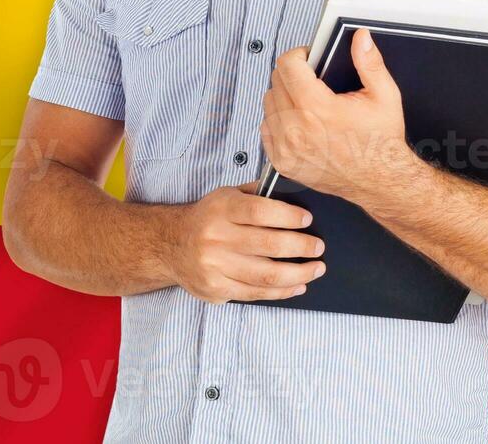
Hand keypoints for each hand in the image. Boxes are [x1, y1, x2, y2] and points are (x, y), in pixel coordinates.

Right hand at [163, 181, 325, 303]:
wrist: (169, 244)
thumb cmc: (206, 219)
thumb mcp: (225, 196)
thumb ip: (256, 194)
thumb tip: (294, 194)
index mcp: (220, 210)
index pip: (259, 211)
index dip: (287, 216)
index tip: (306, 220)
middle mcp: (215, 237)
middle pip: (268, 245)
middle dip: (301, 246)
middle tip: (318, 247)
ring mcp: (215, 266)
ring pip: (266, 274)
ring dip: (299, 273)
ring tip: (316, 268)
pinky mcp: (216, 288)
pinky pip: (256, 293)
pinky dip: (282, 291)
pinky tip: (298, 285)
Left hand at [261, 28, 413, 202]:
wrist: (380, 181)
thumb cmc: (380, 142)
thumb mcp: (384, 96)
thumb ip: (369, 63)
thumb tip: (361, 39)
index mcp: (318, 109)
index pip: (287, 66)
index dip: (299, 55)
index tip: (308, 58)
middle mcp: (297, 129)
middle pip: (275, 82)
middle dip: (293, 75)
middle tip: (311, 79)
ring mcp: (286, 148)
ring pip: (268, 104)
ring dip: (283, 97)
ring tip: (306, 101)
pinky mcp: (281, 162)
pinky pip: (266, 128)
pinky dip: (278, 120)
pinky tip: (299, 121)